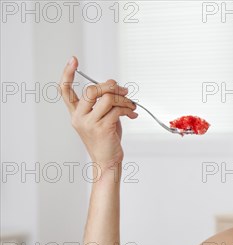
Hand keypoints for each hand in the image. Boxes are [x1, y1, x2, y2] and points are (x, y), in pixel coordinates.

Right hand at [60, 56, 137, 170]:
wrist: (108, 161)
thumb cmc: (106, 139)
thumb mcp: (102, 118)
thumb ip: (104, 103)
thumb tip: (115, 87)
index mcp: (76, 113)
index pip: (65, 90)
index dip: (67, 74)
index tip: (73, 60)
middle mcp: (79, 117)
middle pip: (91, 90)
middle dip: (110, 86)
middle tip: (123, 90)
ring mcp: (89, 123)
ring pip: (107, 98)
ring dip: (123, 99)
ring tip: (131, 105)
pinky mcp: (102, 128)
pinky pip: (117, 110)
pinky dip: (128, 109)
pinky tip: (132, 114)